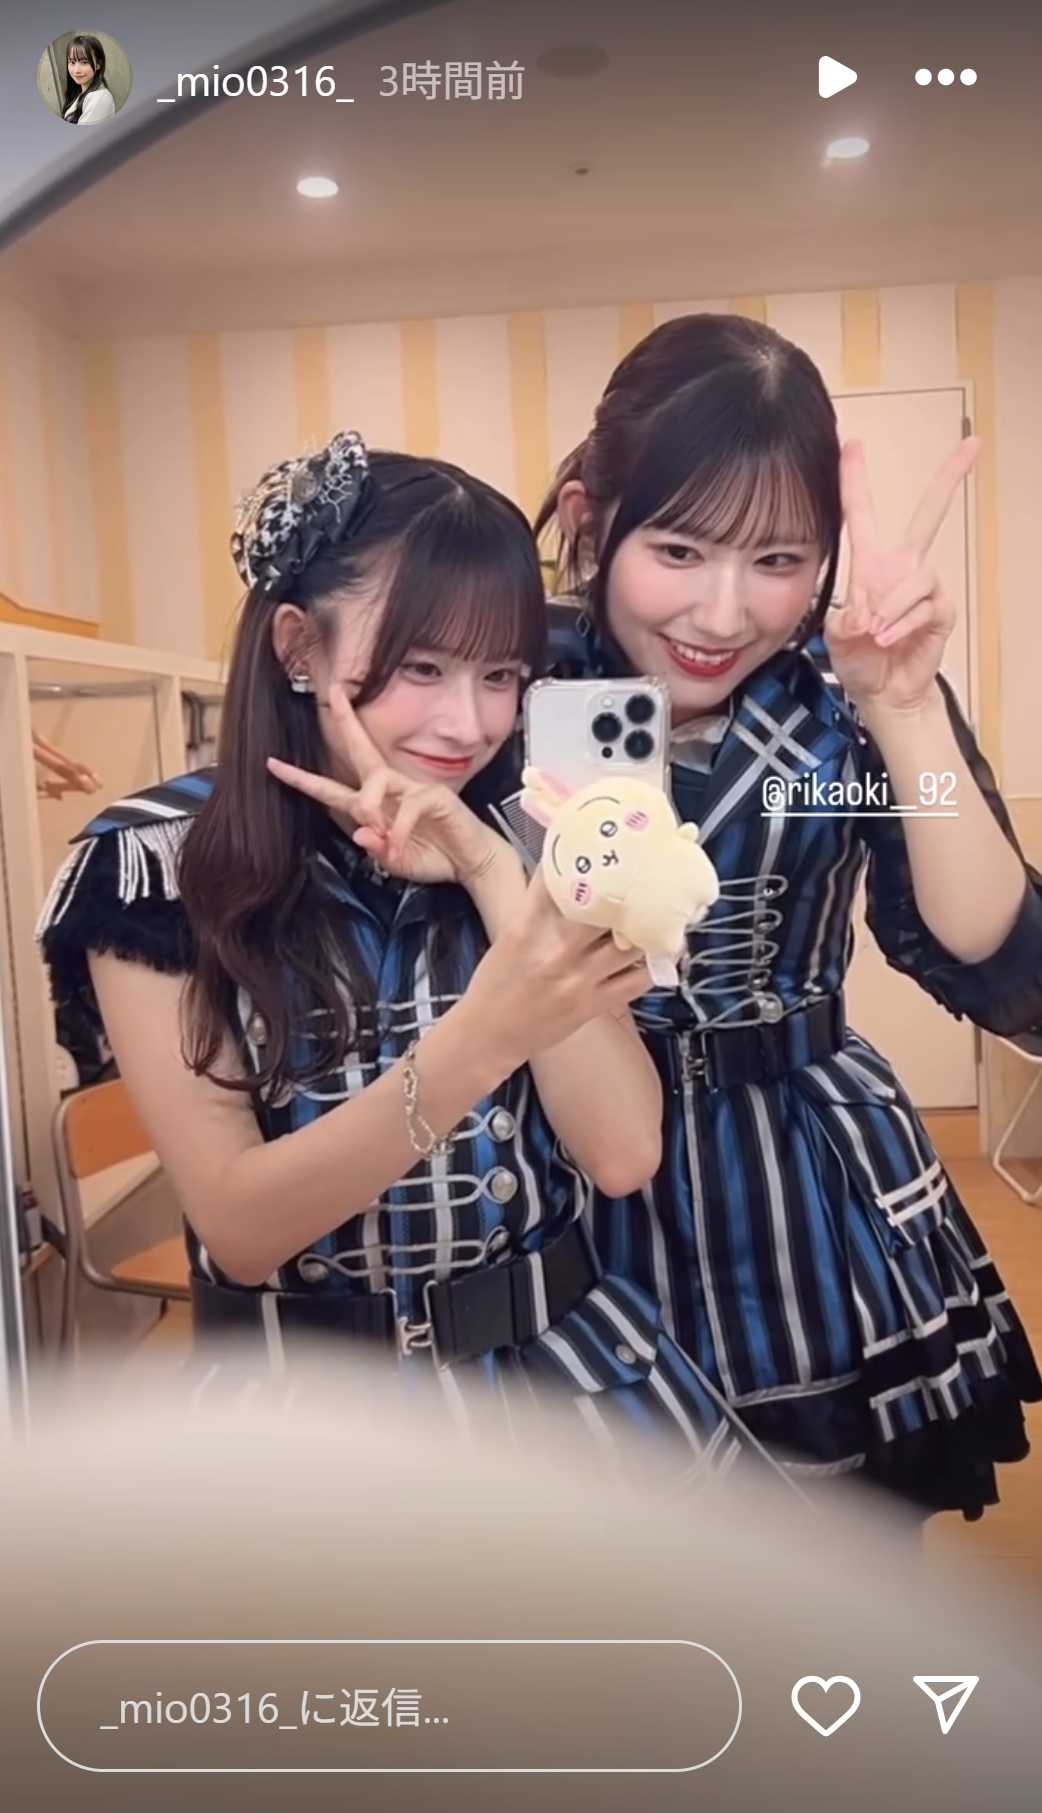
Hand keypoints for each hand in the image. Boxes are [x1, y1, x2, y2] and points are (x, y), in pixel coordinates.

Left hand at [266, 683, 504, 887]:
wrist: (472, 862)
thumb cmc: (434, 857)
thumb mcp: (397, 862)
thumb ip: (378, 851)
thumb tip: (362, 833)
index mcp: (374, 806)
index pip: (331, 789)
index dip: (302, 779)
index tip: (273, 764)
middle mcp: (390, 790)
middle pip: (361, 750)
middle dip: (346, 722)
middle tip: (334, 693)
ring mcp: (412, 789)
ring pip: (376, 780)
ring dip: (368, 805)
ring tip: (377, 831)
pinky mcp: (434, 795)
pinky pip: (407, 806)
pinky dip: (399, 830)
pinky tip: (400, 845)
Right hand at [463, 867, 652, 1067]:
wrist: (489, 1035)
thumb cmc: (495, 982)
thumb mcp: (508, 937)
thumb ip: (536, 908)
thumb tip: (565, 874)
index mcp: (526, 930)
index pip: (556, 883)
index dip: (580, 859)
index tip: (601, 840)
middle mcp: (555, 952)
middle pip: (602, 910)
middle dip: (625, 887)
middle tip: (646, 867)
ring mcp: (578, 980)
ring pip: (627, 944)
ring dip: (649, 925)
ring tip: (665, 905)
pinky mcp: (594, 1005)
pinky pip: (636, 981)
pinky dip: (654, 963)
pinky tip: (665, 948)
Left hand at [824, 436, 978, 715]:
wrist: (881, 692)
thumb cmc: (858, 657)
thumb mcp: (835, 636)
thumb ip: (843, 619)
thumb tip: (867, 612)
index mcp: (870, 563)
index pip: (862, 515)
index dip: (856, 480)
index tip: (854, 444)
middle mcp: (901, 567)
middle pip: (929, 514)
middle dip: (950, 478)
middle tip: (973, 444)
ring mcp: (924, 588)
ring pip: (916, 577)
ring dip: (891, 607)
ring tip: (874, 632)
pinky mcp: (941, 610)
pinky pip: (925, 606)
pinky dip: (903, 624)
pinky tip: (886, 639)